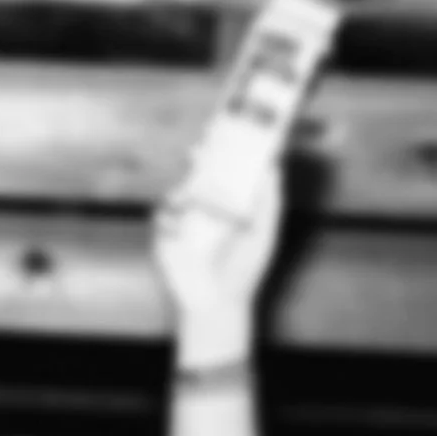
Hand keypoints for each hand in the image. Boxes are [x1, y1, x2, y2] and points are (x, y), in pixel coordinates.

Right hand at [152, 162, 285, 359]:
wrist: (215, 305)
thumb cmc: (244, 273)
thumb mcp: (264, 235)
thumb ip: (270, 202)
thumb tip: (274, 167)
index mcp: (230, 205)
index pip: (225, 170)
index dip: (224, 151)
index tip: (226, 130)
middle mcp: (206, 209)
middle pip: (199, 173)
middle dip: (198, 158)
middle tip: (199, 149)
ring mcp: (184, 222)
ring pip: (178, 192)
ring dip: (183, 190)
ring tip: (190, 198)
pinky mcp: (165, 237)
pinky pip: (162, 216)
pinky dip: (169, 217)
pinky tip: (180, 228)